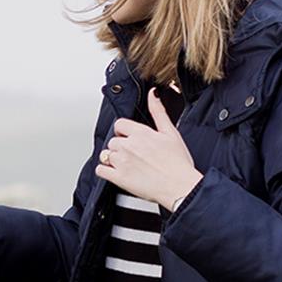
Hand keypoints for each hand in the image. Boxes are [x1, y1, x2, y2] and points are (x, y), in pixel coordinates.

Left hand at [95, 88, 202, 209]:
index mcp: (141, 133)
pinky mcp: (119, 178)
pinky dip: (105, 171)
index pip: (119, 124)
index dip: (123, 132)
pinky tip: (115, 172)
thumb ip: (158, 112)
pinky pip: (100, 170)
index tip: (130, 139)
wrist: (181, 188)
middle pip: (112, 141)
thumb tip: (152, 94)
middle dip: (120, 147)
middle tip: (132, 155)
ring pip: (105, 155)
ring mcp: (122, 162)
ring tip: (125, 165)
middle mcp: (129, 145)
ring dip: (112, 159)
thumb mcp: (171, 133)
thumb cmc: (179, 164)